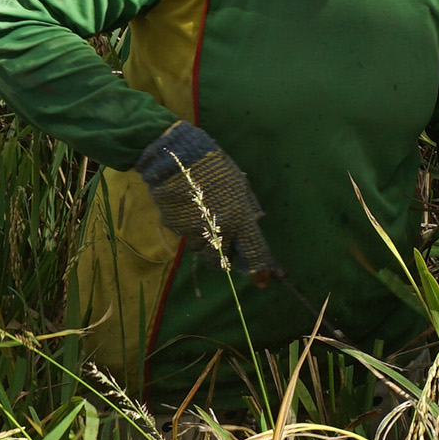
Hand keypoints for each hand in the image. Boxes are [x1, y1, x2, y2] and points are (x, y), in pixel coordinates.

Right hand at [136, 122, 282, 279]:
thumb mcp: (239, 185)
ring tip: (205, 218)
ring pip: (203, 250)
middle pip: (223, 261)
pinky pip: (187, 235)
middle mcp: (218, 230)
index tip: (262, 281)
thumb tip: (251, 225)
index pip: (254, 255)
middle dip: (226, 258)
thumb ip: (247, 209)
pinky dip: (191, 228)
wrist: (175, 158)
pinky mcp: (176, 227)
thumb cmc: (214, 167)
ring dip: (207, 242)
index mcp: (240, 219)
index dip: (259, 271)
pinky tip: (190, 209)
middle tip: (227, 248)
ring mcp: (194, 231)